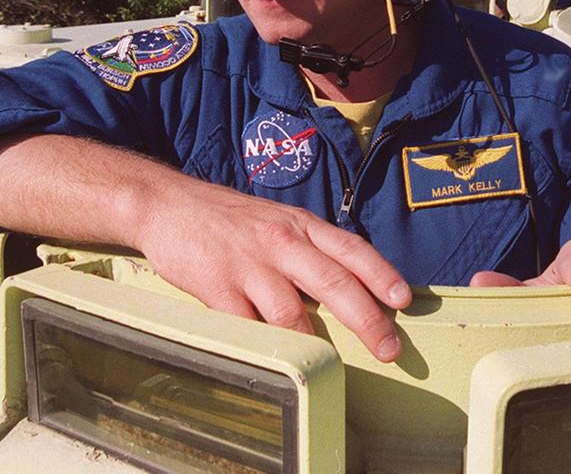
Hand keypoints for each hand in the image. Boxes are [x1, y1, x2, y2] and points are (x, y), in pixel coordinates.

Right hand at [134, 181, 412, 361]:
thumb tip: (347, 286)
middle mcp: (281, 242)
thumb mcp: (277, 221)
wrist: (166, 205)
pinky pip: (249, 326)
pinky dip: (265, 346)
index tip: (404, 300)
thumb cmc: (226, 218)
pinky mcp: (219, 288)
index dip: (381, 274)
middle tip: (389, 348)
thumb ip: (308, 249)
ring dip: (314, 344)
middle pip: (334, 283)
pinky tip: (277, 360)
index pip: (352, 249)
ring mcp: (250, 266)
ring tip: (330, 365)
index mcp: (301, 225)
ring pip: (292, 312)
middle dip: (367, 319)